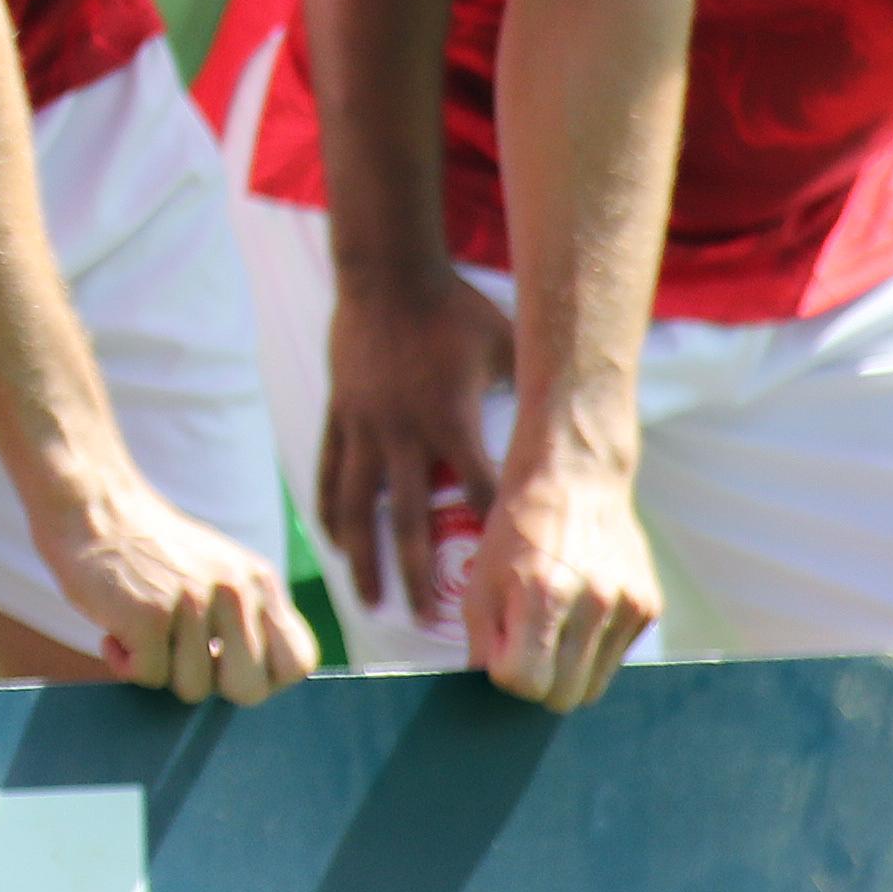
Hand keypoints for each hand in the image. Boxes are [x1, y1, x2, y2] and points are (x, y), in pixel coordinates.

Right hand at [34, 473, 315, 705]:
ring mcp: (195, 601)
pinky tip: (115, 627)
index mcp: (259, 581)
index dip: (266, 678)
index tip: (228, 664)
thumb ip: (245, 618)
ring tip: (142, 627)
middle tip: (181, 653)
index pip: (297, 661)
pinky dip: (124, 661)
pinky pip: (147, 676)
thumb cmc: (147, 549)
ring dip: (160, 669)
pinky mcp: (151, 613)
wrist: (89, 503)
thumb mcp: (216, 572)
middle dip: (213, 685)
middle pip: (250, 689)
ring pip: (193, 689)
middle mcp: (236, 591)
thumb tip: (258, 683)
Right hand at [315, 268, 516, 622]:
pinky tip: (334, 540)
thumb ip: (526, 388)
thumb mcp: (504, 345)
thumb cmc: (454, 309)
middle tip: (422, 617)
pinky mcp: (339, 414)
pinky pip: (331, 472)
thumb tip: (562, 422)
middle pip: (406, 519)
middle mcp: (404, 433)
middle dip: (413, 572)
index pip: (478, 495)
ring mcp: (365, 426)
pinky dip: (330, 510)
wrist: (388, 274)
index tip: (503, 580)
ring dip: (362, 555)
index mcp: (452, 422)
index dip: (491, 540)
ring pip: (357, 505)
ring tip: (368, 597)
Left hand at [459, 449, 662, 711]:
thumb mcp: (480, 580)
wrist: (573, 481)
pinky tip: (581, 613)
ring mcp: (628, 607)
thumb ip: (483, 642)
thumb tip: (486, 692)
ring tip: (553, 630)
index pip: (525, 682)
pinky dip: (594, 650)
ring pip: (594, 687)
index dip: (508, 675)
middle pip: (565, 696)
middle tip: (527, 649)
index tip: (503, 654)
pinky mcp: (649, 608)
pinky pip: (617, 660)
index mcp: (543, 595)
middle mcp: (594, 604)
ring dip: (568, 672)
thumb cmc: (515, 531)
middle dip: (540, 683)